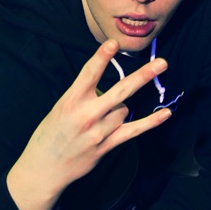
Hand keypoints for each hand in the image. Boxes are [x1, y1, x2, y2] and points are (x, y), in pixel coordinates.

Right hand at [7, 39, 170, 209]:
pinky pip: (133, 131)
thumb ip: (82, 97)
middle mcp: (86, 114)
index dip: (102, 57)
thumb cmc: (51, 134)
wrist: (44, 167)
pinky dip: (150, 122)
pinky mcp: (106, 145)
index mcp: (71, 101)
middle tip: (162, 63)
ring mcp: (98, 131)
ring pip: (123, 110)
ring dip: (118, 109)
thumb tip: (107, 90)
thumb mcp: (60, 108)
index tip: (113, 43)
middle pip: (120, 91)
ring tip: (99, 118)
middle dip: (143, 76)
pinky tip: (166, 114)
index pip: (88, 74)